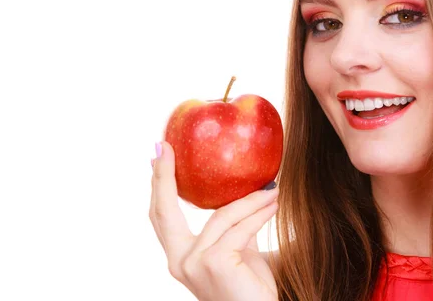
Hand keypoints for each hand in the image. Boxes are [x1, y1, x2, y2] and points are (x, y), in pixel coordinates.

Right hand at [149, 141, 278, 300]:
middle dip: (164, 175)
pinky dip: (260, 213)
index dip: (158, 183)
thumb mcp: (238, 251)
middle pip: (165, 210)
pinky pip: (241, 228)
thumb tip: (241, 192)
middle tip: (169, 146)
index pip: (162, 216)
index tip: (157, 152)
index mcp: (179, 258)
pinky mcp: (215, 263)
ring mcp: (194, 264)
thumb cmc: (250, 288)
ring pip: (222, 216)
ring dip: (250, 199)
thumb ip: (232, 226)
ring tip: (272, 188)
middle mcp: (179, 262)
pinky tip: (274, 203)